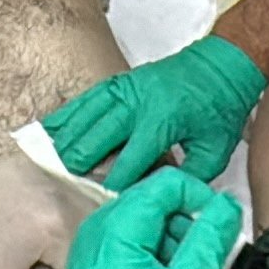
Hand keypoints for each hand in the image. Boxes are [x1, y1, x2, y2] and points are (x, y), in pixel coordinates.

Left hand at [0, 147, 103, 268]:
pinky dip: (63, 215)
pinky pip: (59, 193)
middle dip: (87, 261)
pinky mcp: (29, 168)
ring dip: (79, 236)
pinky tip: (55, 235)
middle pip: (91, 233)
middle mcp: (57, 194)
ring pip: (79, 209)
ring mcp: (43, 175)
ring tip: (69, 263)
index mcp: (55, 225)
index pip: (87, 264)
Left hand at [37, 168, 241, 268]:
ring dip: (173, 241)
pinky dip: (154, 253)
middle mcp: (101, 223)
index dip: (203, 199)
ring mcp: (94, 239)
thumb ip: (208, 243)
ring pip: (147, 220)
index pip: (171, 183)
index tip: (219, 228)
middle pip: (159, 200)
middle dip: (188, 225)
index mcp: (119, 224)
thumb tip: (228, 208)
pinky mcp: (93, 256)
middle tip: (201, 262)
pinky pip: (132, 238)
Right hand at [43, 35, 268, 187]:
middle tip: (66, 186)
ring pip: (84, 117)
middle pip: (96, 137)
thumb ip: (189, 178)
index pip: (128, 160)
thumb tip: (165, 201)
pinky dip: (66, 116)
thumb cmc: (220, 109)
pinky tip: (48, 130)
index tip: (104, 202)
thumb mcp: (215, 151)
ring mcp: (124, 89)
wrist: (223, 65)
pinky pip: (85, 100)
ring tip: (46, 163)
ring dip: (66, 141)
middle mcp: (137, 102)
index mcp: (162, 120)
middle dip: (81, 164)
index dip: (115, 184)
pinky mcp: (118, 83)